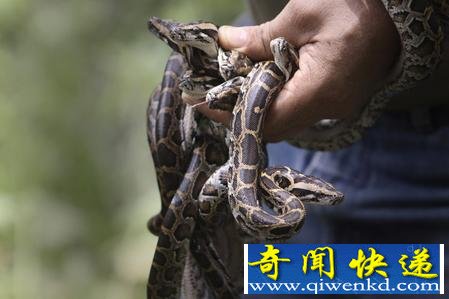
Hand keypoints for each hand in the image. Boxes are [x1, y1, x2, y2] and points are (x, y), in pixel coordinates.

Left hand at [196, 0, 399, 141]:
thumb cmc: (355, 4)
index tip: (204, 103)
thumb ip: (260, 38)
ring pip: (286, 120)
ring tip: (230, 88)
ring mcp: (337, 106)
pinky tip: (258, 83)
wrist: (399, 9)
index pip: (268, 119)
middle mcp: (331, 107)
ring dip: (256, 106)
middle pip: (275, 125)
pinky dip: (275, 100)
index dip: (233, 114)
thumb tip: (224, 44)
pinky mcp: (337, 98)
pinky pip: (299, 109)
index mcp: (322, 89)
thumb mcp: (302, 15)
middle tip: (213, 95)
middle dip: (240, 112)